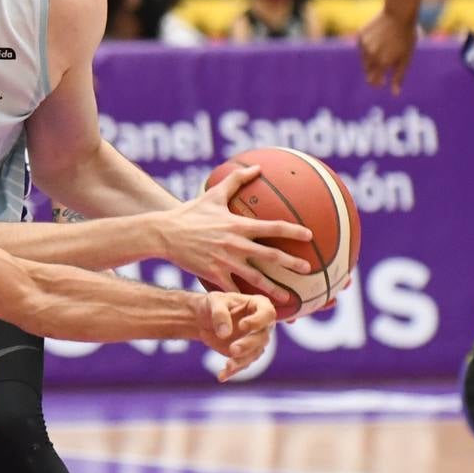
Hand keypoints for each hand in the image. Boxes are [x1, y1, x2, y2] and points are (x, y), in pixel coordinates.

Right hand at [161, 165, 313, 302]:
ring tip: (290, 299)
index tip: (309, 236)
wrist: (164, 233)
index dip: (292, 231)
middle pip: (270, 256)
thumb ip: (236, 180)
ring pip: (255, 278)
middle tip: (308, 269)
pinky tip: (256, 306)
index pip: (272, 227)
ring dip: (274, 289)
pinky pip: (233, 289)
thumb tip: (257, 167)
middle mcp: (234, 244)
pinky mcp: (213, 275)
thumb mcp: (212, 194)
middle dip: (292, 263)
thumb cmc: (189, 212)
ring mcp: (224, 261)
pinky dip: (245, 298)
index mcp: (237, 225)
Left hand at [194, 291, 275, 381]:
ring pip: (254, 353)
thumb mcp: (213, 302)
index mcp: (259, 305)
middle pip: (262, 337)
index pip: (268, 313)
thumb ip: (219, 314)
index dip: (258, 321)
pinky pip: (242, 364)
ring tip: (228, 365)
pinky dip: (233, 371)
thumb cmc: (213, 304)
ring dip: (242, 360)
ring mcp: (255, 340)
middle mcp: (262, 325)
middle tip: (233, 349)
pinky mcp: (246, 354)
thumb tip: (224, 334)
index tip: (243, 325)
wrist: (203, 318)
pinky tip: (222, 376)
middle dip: (248, 344)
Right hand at [357, 10, 416, 94]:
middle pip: (367, 70)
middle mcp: (369, 55)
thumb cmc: (406, 37)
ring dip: (371, 58)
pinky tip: (378, 39)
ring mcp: (363, 45)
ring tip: (384, 47)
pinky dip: (368, 47)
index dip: (377, 83)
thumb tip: (394, 93)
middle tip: (385, 64)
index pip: (372, 81)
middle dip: (374, 71)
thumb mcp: (406, 58)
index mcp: (381, 62)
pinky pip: (361, 47)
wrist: (398, 15)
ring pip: (364, 58)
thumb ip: (398, 76)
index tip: (382, 82)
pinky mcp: (359, 36)